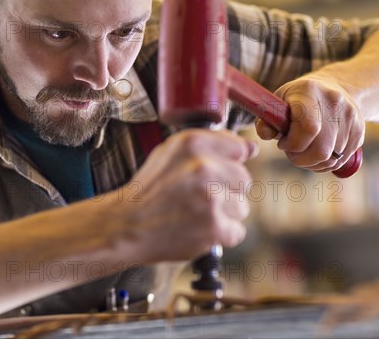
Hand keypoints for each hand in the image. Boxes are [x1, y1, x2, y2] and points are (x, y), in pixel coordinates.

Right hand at [124, 130, 257, 261]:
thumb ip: (211, 145)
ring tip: (194, 214)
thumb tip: (252, 148)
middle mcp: (204, 166)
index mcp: (192, 143)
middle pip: (243, 179)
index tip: (213, 174)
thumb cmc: (150, 189)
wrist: (127, 225)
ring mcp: (211, 197)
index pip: (238, 148)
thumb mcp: (170, 153)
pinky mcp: (214, 226)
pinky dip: (220, 235)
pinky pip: (236, 231)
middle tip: (198, 198)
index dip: (227, 163)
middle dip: (226, 191)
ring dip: (223, 214)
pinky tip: (197, 229)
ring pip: (241, 207)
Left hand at [255, 70, 364, 172]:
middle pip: (321, 150)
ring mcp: (351, 117)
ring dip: (312, 162)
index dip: (293, 144)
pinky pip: (341, 161)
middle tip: (292, 152)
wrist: (334, 88)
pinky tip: (316, 152)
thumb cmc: (296, 100)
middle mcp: (334, 102)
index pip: (309, 128)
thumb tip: (266, 133)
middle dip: (301, 159)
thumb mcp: (277, 103)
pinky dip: (325, 163)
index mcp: (309, 92)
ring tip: (303, 150)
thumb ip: (266, 121)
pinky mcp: (360, 131)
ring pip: (331, 159)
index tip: (283, 143)